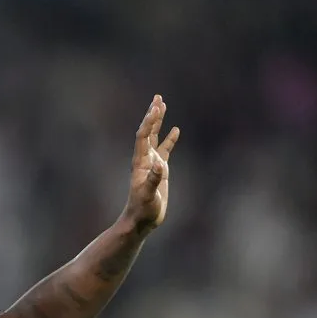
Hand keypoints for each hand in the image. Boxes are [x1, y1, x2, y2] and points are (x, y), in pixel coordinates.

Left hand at [123, 95, 179, 231]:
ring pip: (155, 137)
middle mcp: (144, 159)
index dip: (149, 122)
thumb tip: (160, 165)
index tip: (156, 107)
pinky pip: (165, 150)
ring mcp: (152, 164)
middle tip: (158, 97)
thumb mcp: (149, 196)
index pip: (143, 136)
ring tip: (162, 105)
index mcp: (140, 162)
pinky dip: (170, 139)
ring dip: (158, 122)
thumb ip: (154, 180)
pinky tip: (176, 130)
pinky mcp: (160, 171)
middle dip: (153, 114)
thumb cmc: (143, 210)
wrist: (141, 220)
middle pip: (148, 131)